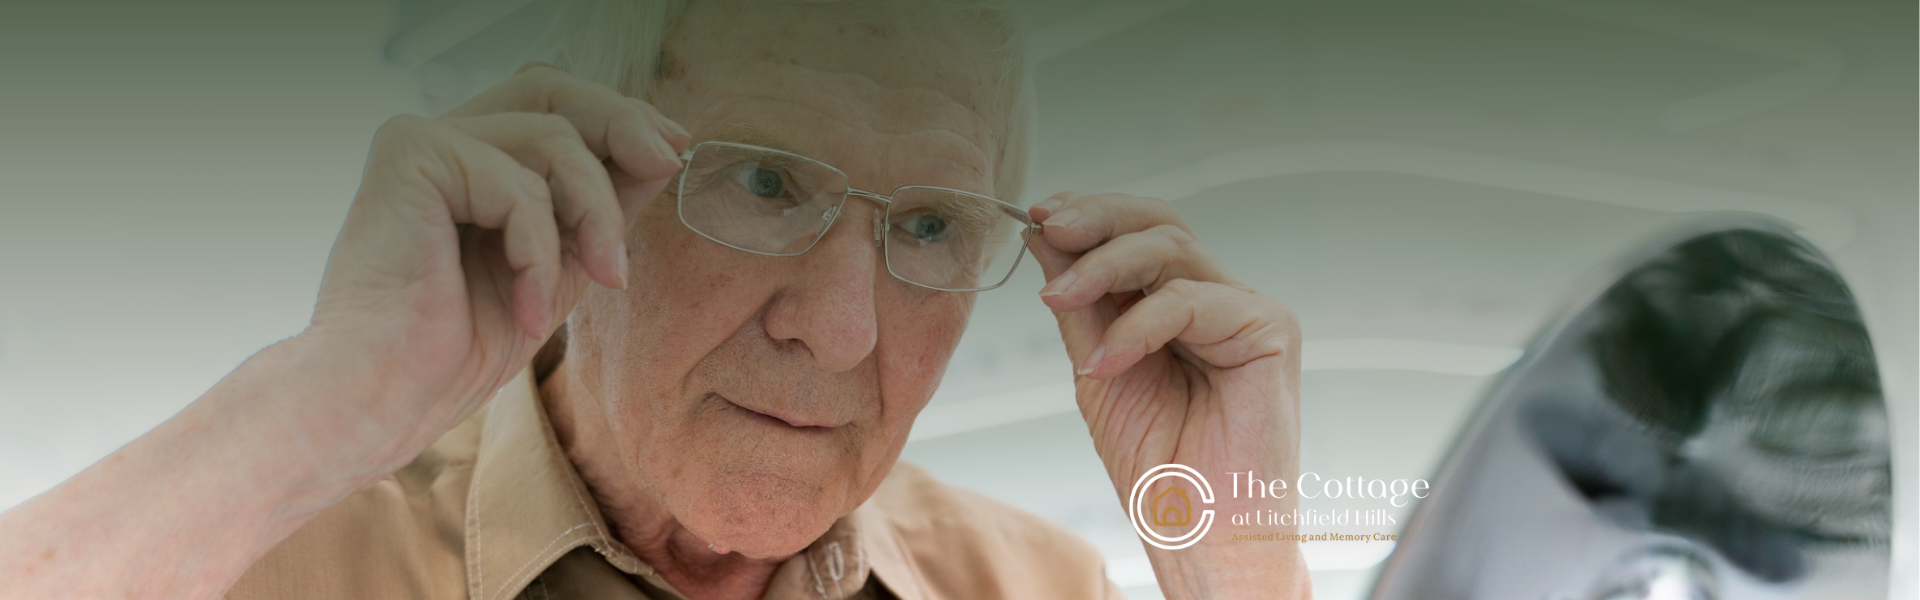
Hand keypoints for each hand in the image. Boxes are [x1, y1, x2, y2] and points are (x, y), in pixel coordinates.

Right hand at [296, 64, 687, 486]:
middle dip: (622, 126)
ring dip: (594, 214)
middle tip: (665, 165)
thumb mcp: (556, 267)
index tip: (672, 149)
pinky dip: (541, 251)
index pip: (553, 104)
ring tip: (600, 279)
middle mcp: (442, 141)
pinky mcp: (411, 154)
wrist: (383, 398)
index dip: (619, 115)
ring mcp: (422, 141)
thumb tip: (661, 151)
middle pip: (552, 92)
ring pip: (553, 139)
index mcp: (469, 161)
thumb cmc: (454, 349)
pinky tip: (529, 307)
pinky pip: (519, 183)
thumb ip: (596, 208)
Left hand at [1027, 192, 1309, 598]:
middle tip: (1049, 227)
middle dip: (1097, 219)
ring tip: (1057, 297)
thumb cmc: (1160, 468)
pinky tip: (1103, 361)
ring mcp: (1249, 313)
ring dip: (1103, 266)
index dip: (1092, 216)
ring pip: (1173, 249)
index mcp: (1184, 307)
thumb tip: (1045, 236)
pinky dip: (1136, 327)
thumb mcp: (1099, 371)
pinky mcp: (1271, 332)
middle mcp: (1220, 301)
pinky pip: (1190, 301)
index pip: (1141, 235)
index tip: (1039, 217)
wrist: (1201, 535)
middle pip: (1161, 224)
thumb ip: (1080, 306)